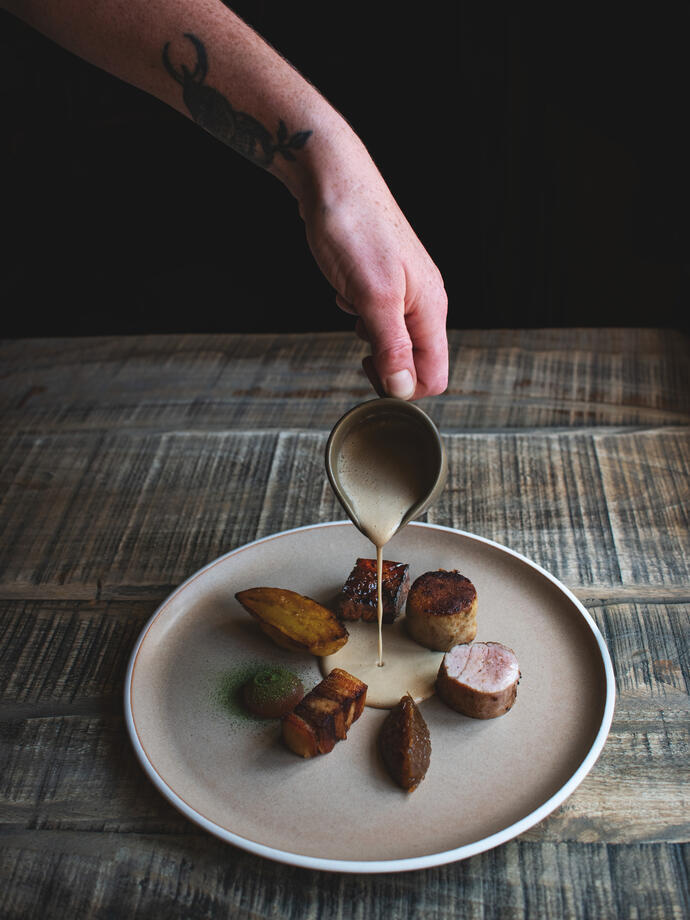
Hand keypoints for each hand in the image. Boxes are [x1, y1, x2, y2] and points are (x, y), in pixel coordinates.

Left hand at [299, 148, 447, 399]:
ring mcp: (404, 289)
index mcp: (432, 307)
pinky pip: (375, 316)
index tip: (370, 371)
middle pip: (414, 361)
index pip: (433, 375)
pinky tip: (345, 288)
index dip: (402, 387)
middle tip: (357, 340)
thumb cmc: (353, 227)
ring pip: (392, 339)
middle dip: (382, 361)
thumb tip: (402, 389)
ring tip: (353, 304)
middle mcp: (425, 301)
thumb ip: (391, 346)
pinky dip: (356, 311)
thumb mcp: (372, 296)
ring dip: (367, 335)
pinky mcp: (383, 280)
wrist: (332, 179)